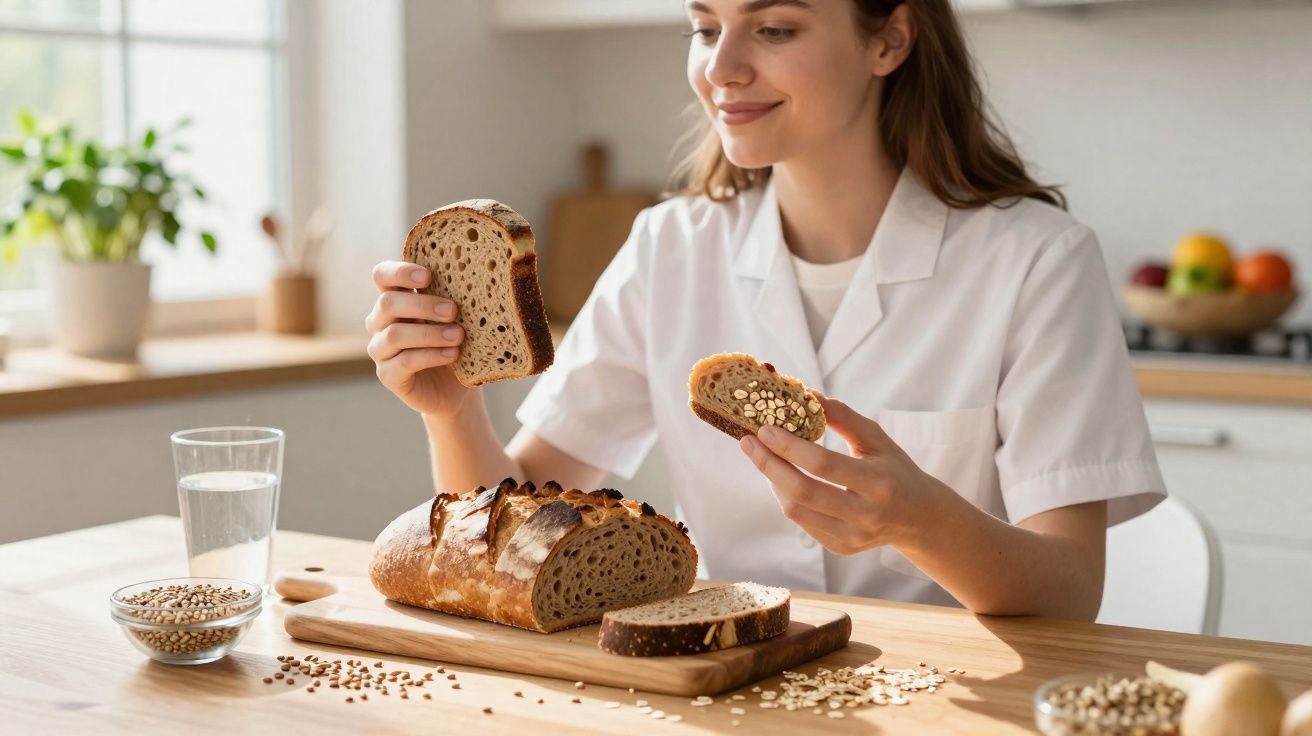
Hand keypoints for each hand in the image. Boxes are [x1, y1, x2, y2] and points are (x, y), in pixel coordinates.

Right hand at [365, 261, 471, 417]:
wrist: (455, 388)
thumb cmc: (454, 343)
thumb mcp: (454, 317)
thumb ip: (452, 297)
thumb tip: (473, 279)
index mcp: (395, 298)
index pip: (382, 275)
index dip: (400, 271)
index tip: (429, 276)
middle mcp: (380, 322)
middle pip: (388, 303)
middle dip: (422, 305)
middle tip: (453, 311)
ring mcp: (380, 349)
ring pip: (395, 334)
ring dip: (430, 333)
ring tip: (458, 335)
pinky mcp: (388, 375)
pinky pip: (404, 362)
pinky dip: (431, 355)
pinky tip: (452, 354)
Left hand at [738, 392, 945, 555]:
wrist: (919, 517)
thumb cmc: (895, 469)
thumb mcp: (877, 438)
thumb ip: (843, 417)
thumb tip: (806, 394)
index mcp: (879, 483)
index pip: (823, 465)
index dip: (789, 447)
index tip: (764, 429)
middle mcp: (866, 515)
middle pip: (803, 492)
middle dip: (768, 465)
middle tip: (748, 442)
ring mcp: (852, 537)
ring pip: (796, 510)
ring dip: (772, 480)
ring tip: (761, 456)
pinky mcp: (841, 549)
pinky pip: (802, 523)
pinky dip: (785, 497)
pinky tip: (780, 477)